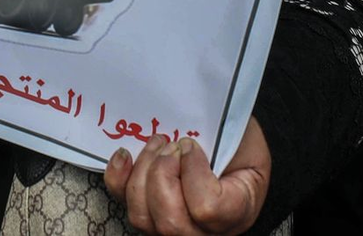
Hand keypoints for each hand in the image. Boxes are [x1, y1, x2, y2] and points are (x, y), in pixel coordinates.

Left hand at [103, 117, 270, 234]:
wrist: (234, 150)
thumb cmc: (240, 145)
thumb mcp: (244, 139)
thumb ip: (224, 140)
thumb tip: (185, 137)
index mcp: (235, 213)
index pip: (207, 209)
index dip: (193, 172)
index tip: (190, 144)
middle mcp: (202, 232)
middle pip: (170, 222)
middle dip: (163, 173)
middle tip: (172, 144)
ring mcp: (171, 226)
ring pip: (143, 217)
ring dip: (143, 171)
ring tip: (157, 144)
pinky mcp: (147, 212)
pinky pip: (123, 204)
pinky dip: (118, 178)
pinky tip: (125, 155)